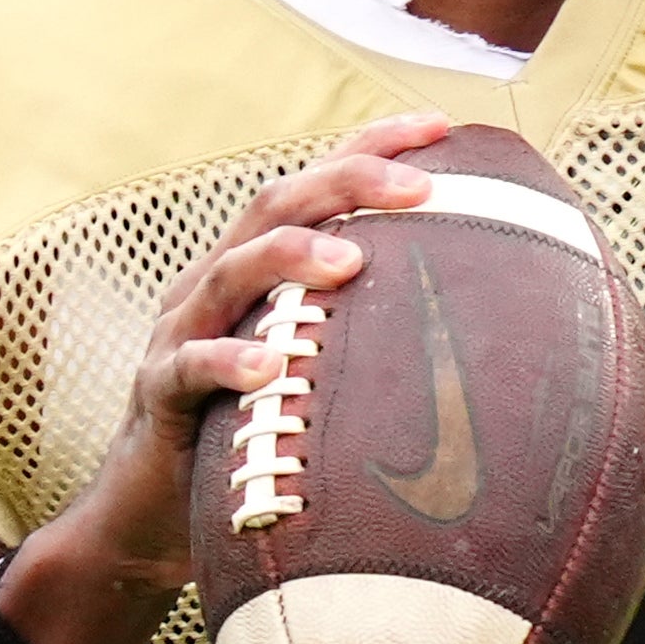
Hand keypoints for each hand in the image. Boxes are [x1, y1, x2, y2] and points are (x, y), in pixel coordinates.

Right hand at [0, 112, 448, 643]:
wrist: (149, 516)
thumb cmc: (254, 436)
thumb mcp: (318, 374)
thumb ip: (373, 340)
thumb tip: (495, 336)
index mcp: (260, 267)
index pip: (318, 184)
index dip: (374, 145)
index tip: (443, 127)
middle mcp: (218, 282)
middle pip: (276, 204)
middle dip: (348, 183)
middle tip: (419, 188)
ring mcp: (182, 331)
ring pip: (230, 270)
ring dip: (292, 257)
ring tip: (351, 261)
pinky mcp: (160, 392)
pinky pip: (187, 367)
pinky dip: (226, 360)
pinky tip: (268, 366)